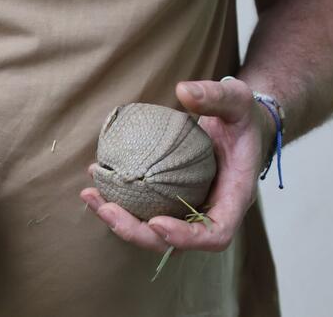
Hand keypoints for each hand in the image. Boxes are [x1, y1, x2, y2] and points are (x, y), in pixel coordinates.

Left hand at [80, 78, 274, 252]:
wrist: (240, 126)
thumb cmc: (242, 117)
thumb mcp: (238, 99)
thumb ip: (217, 95)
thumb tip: (183, 91)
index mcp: (233, 197)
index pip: (215, 233)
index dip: (185, 237)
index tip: (156, 222)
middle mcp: (210, 211)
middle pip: (173, 242)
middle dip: (136, 232)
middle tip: (106, 208)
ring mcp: (188, 208)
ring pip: (152, 230)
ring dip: (118, 219)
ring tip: (90, 195)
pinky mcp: (170, 199)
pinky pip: (144, 209)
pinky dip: (118, 201)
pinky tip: (95, 179)